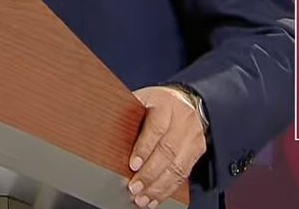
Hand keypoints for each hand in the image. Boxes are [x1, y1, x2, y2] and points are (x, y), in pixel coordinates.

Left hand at [127, 86, 207, 207]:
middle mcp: (183, 119)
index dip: (144, 148)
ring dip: (159, 186)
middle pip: (168, 150)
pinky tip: (156, 197)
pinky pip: (183, 174)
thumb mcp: (140, 101)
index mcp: (165, 104)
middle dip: (150, 173)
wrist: (183, 101)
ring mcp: (193, 135)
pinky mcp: (198, 150)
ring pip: (177, 166)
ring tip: (143, 198)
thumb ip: (128, 116)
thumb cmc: (155, 104)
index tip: (133, 164)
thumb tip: (101, 132)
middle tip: (135, 187)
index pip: (156, 127)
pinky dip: (168, 189)